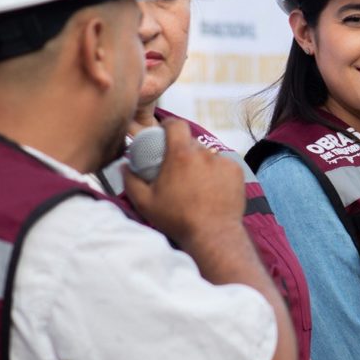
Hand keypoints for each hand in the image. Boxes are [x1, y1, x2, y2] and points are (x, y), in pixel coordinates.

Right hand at [124, 118, 244, 252]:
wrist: (213, 235)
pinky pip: (223, 165)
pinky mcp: (236, 171)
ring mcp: (222, 161)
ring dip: (201, 164)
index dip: (169, 125)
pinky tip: (212, 189)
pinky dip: (217, 173)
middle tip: (178, 169)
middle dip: (183, 152)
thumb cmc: (177, 219)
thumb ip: (130, 181)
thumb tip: (124, 166)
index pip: (176, 124)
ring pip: (208, 155)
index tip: (165, 133)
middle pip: (191, 143)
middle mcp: (203, 153)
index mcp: (180, 155)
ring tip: (196, 184)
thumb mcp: (145, 203)